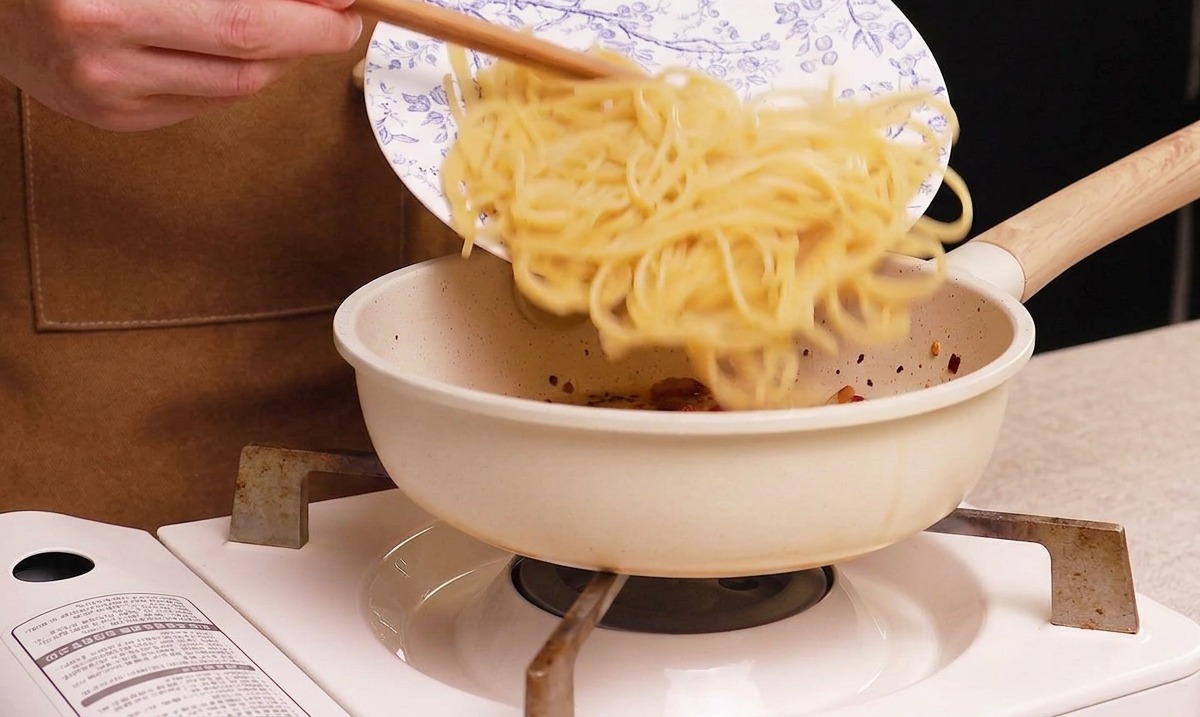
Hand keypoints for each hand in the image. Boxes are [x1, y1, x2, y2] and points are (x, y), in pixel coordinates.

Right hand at [0, 0, 362, 130]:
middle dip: (311, 38)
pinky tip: (230, 46)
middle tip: (342, 19)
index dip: (308, 14)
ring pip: (235, 87)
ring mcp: (106, 94)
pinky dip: (233, 74)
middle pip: (248, 58)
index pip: (245, 17)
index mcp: (106, 1)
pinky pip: (204, 103)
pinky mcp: (112, 120)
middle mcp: (102, 51)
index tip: (344, 0)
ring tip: (288, 25)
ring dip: (278, 57)